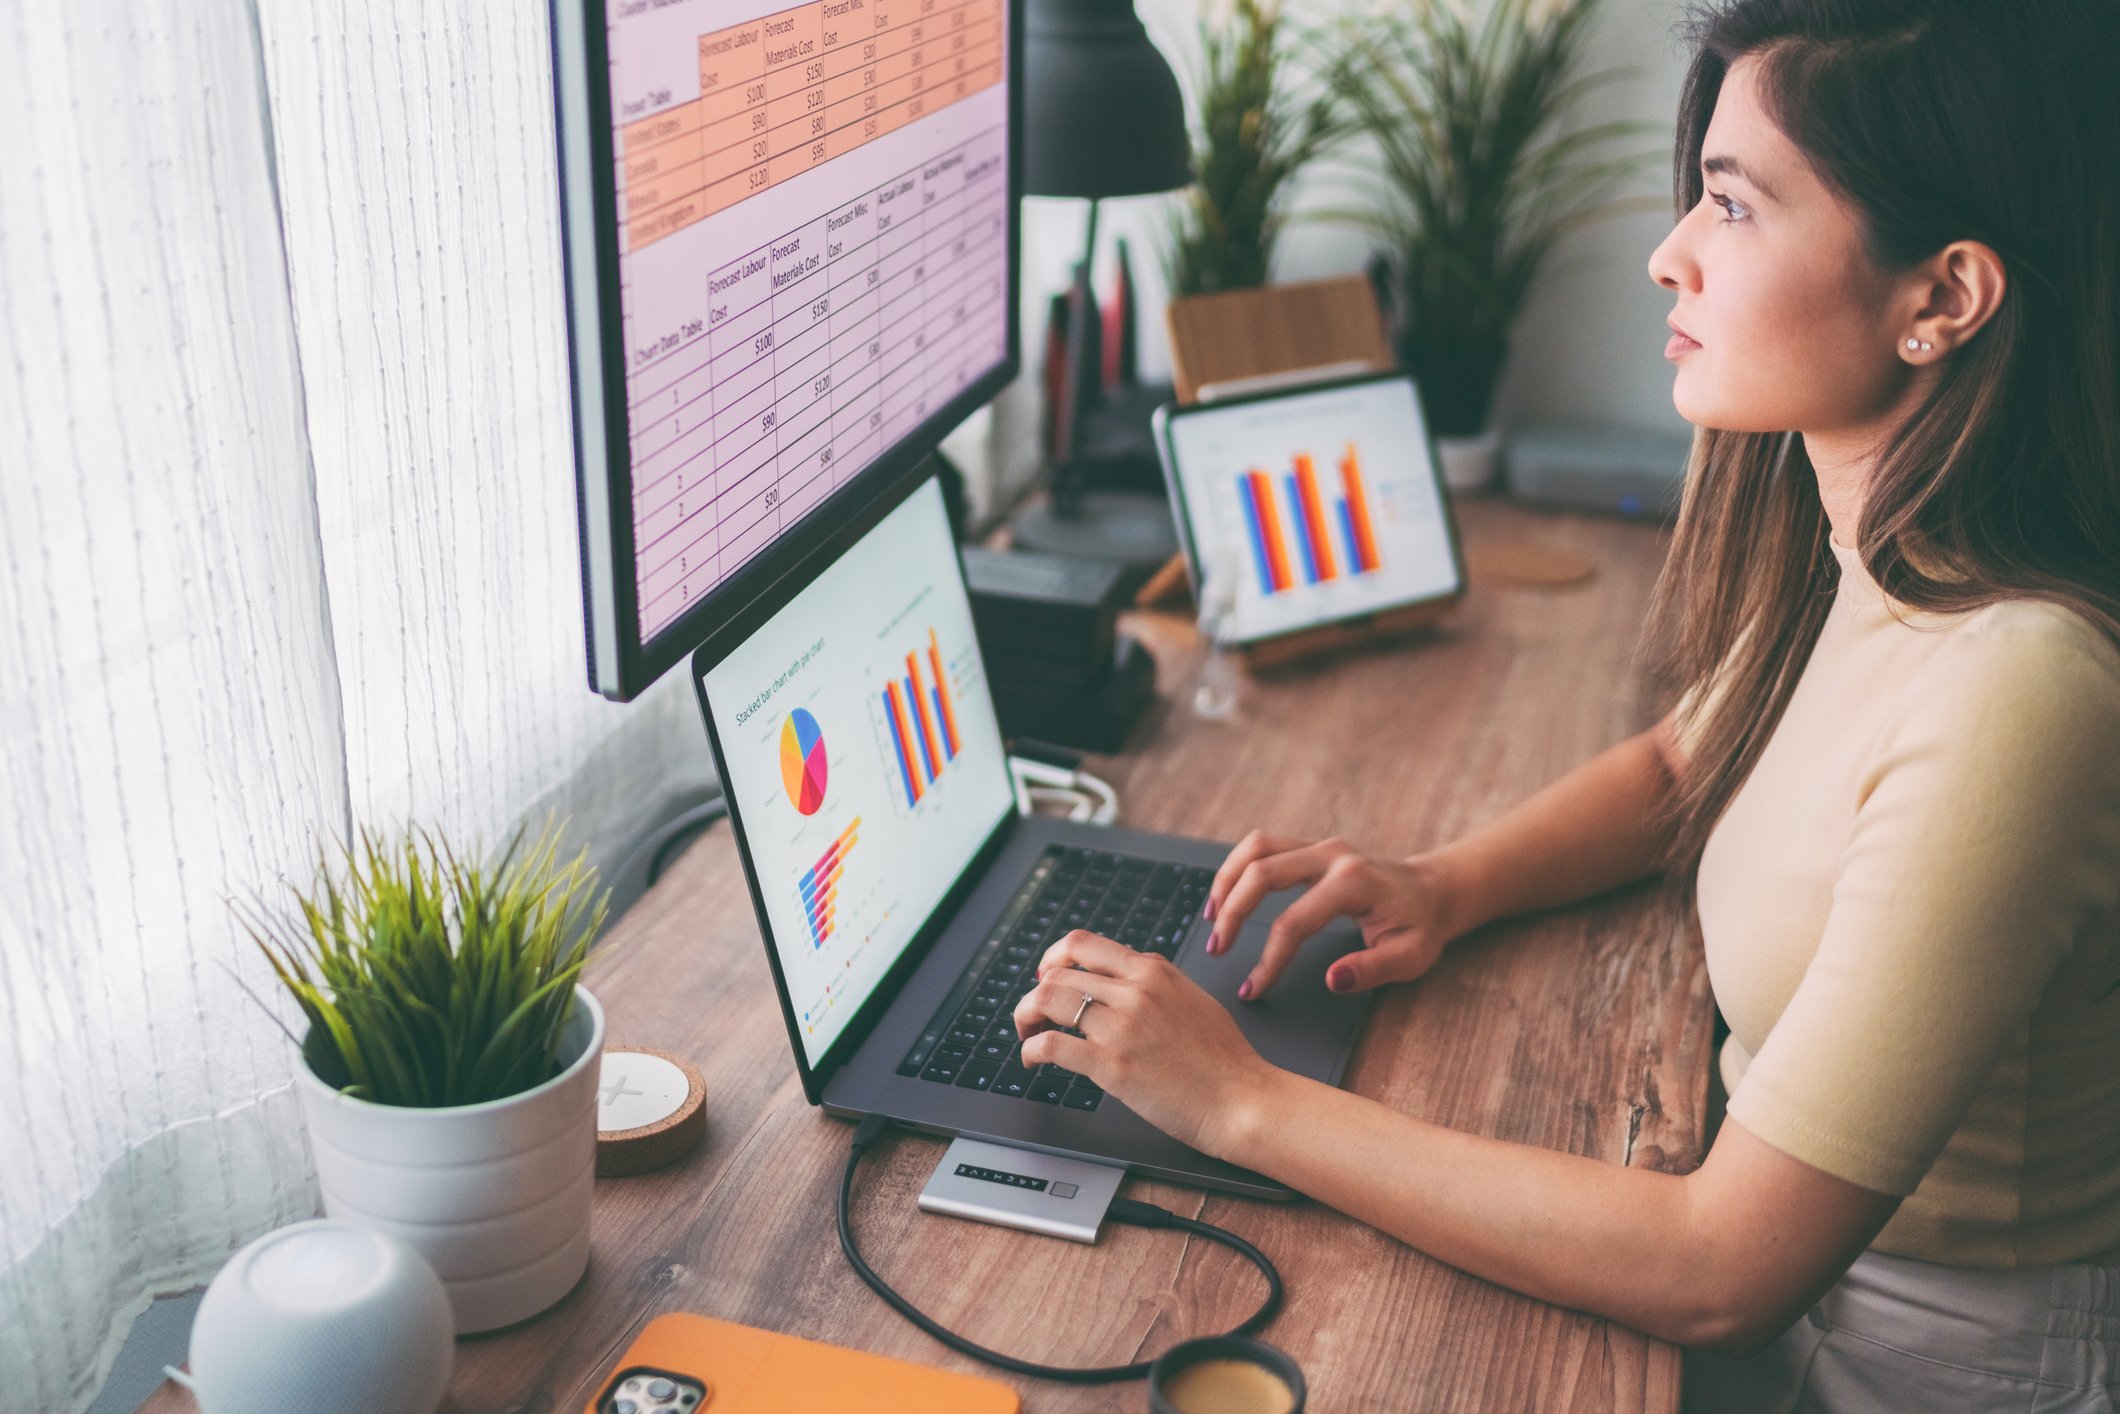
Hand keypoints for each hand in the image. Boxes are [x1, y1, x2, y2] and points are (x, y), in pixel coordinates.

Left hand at [1012, 931, 1275, 1155]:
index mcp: (1153, 971)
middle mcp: (1134, 991)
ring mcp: (1121, 1027)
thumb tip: (1126, 974)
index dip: (1054, 958)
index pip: (1083, 944)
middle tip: (1033, 1012)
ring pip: (1046, 1001)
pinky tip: (1033, 1060)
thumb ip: (1157, 982)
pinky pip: (1051, 1046)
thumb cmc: (1225, 1060)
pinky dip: (1030, 1050)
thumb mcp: (1193, 998)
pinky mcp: (1111, 1065)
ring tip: (1028, 1034)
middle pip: (1056, 973)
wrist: (1242, 1100)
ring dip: (1026, 1017)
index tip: (1048, 975)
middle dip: (1034, 993)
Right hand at [1204, 832, 1470, 999]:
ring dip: (1227, 881)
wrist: (1433, 890)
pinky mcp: (1310, 847)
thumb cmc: (1420, 926)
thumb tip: (1332, 979)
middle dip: (1232, 912)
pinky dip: (1238, 867)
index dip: (1269, 960)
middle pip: (1263, 872)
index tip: (1252, 989)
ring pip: (1256, 847)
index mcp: (1354, 883)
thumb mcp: (1410, 957)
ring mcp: (1319, 846)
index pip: (1295, 922)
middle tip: (1217, 949)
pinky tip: (1226, 895)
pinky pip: (1263, 846)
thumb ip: (1372, 969)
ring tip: (1210, 918)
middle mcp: (1332, 856)